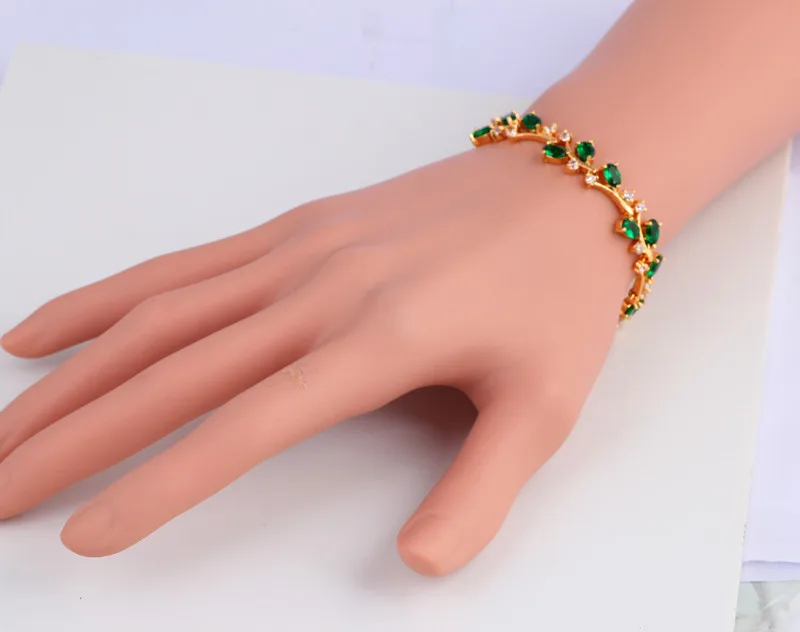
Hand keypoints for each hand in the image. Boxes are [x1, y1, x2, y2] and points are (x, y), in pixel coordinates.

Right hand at [0, 141, 629, 575]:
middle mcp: (317, 293)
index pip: (240, 428)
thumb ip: (478, 493)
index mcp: (374, 345)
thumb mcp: (540, 409)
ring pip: (155, 316)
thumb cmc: (555, 298)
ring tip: (1, 427)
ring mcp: (296, 252)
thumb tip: (419, 568)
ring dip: (70, 375)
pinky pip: (180, 264)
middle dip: (72, 437)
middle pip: (169, 373)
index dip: (156, 487)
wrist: (564, 189)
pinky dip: (105, 297)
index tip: (83, 533)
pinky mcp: (293, 228)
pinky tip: (46, 326)